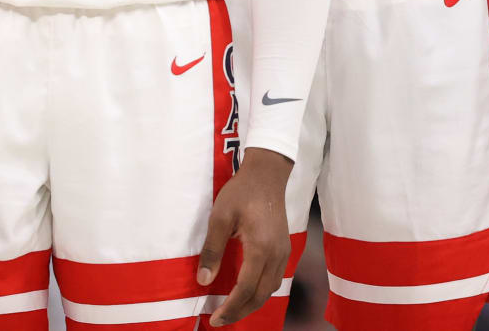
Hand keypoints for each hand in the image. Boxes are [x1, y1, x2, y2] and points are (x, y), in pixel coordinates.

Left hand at [198, 149, 292, 326]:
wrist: (267, 173)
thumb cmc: (241, 192)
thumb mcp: (220, 217)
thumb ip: (212, 250)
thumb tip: (203, 281)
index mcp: (260, 247)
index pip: (246, 288)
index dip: (230, 307)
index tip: (214, 318)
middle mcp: (276, 253)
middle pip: (261, 295)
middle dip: (241, 311)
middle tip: (220, 320)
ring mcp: (283, 251)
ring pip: (270, 289)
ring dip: (252, 303)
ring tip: (232, 309)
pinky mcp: (284, 247)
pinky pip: (275, 278)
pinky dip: (261, 291)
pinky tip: (247, 291)